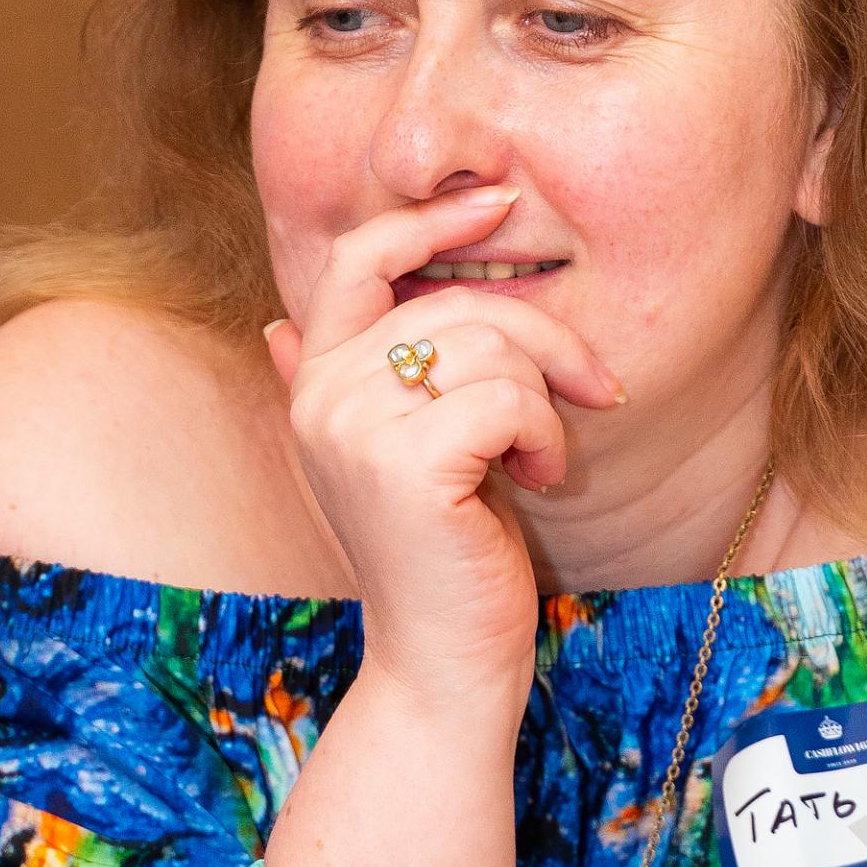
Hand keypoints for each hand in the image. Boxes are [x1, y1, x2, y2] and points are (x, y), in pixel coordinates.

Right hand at [264, 186, 624, 703]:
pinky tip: (539, 477)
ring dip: (546, 401)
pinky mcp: (404, 463)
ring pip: (491, 344)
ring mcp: (355, 427)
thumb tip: (274, 325)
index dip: (431, 220)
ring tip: (540, 456)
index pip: (361, 257)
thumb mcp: (399, 454)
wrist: (442, 663)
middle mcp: (322, 394)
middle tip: (592, 391)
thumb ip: (346, 384)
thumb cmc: (442, 555)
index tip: (499, 202)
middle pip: (455, 301)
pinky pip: (508, 397)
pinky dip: (545, 434)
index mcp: (316, 381)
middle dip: (544, 341)